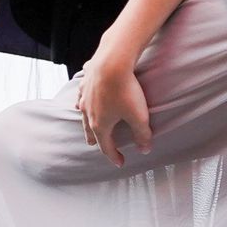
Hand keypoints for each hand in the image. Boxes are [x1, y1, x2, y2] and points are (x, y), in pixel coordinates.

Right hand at [74, 50, 151, 167]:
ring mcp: (84, 98)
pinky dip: (82, 102)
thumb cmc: (126, 91)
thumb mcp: (139, 116)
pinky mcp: (85, 83)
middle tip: (94, 146)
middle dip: (95, 140)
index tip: (120, 163)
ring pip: (83, 114)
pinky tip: (82, 101)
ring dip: (85, 123)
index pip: (106, 146)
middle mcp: (88, 113)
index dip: (114, 156)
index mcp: (100, 125)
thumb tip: (145, 150)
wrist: (111, 62)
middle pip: (90, 131)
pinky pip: (81, 96)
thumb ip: (142, 135)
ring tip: (86, 126)